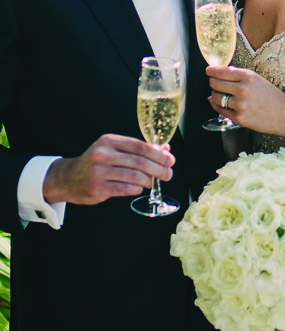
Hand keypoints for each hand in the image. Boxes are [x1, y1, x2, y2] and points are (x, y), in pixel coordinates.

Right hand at [43, 134, 174, 205]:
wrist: (68, 178)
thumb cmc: (96, 163)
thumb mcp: (113, 150)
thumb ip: (136, 150)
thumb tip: (165, 150)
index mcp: (109, 141)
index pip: (139, 146)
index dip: (158, 154)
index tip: (170, 160)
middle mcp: (103, 154)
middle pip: (139, 161)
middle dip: (158, 169)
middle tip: (168, 174)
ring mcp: (99, 171)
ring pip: (134, 176)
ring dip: (148, 180)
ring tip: (152, 182)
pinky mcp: (98, 188)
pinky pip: (125, 189)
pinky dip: (136, 189)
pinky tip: (139, 188)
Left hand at [206, 65, 284, 136]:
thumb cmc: (274, 97)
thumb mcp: (259, 80)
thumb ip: (241, 75)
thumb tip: (223, 71)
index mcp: (248, 77)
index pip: (221, 71)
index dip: (211, 71)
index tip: (208, 71)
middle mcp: (243, 89)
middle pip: (215, 83)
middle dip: (212, 82)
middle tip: (213, 82)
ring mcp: (240, 105)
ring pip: (215, 97)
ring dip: (213, 95)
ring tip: (218, 94)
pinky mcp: (239, 118)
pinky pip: (220, 110)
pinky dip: (216, 105)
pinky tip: (218, 103)